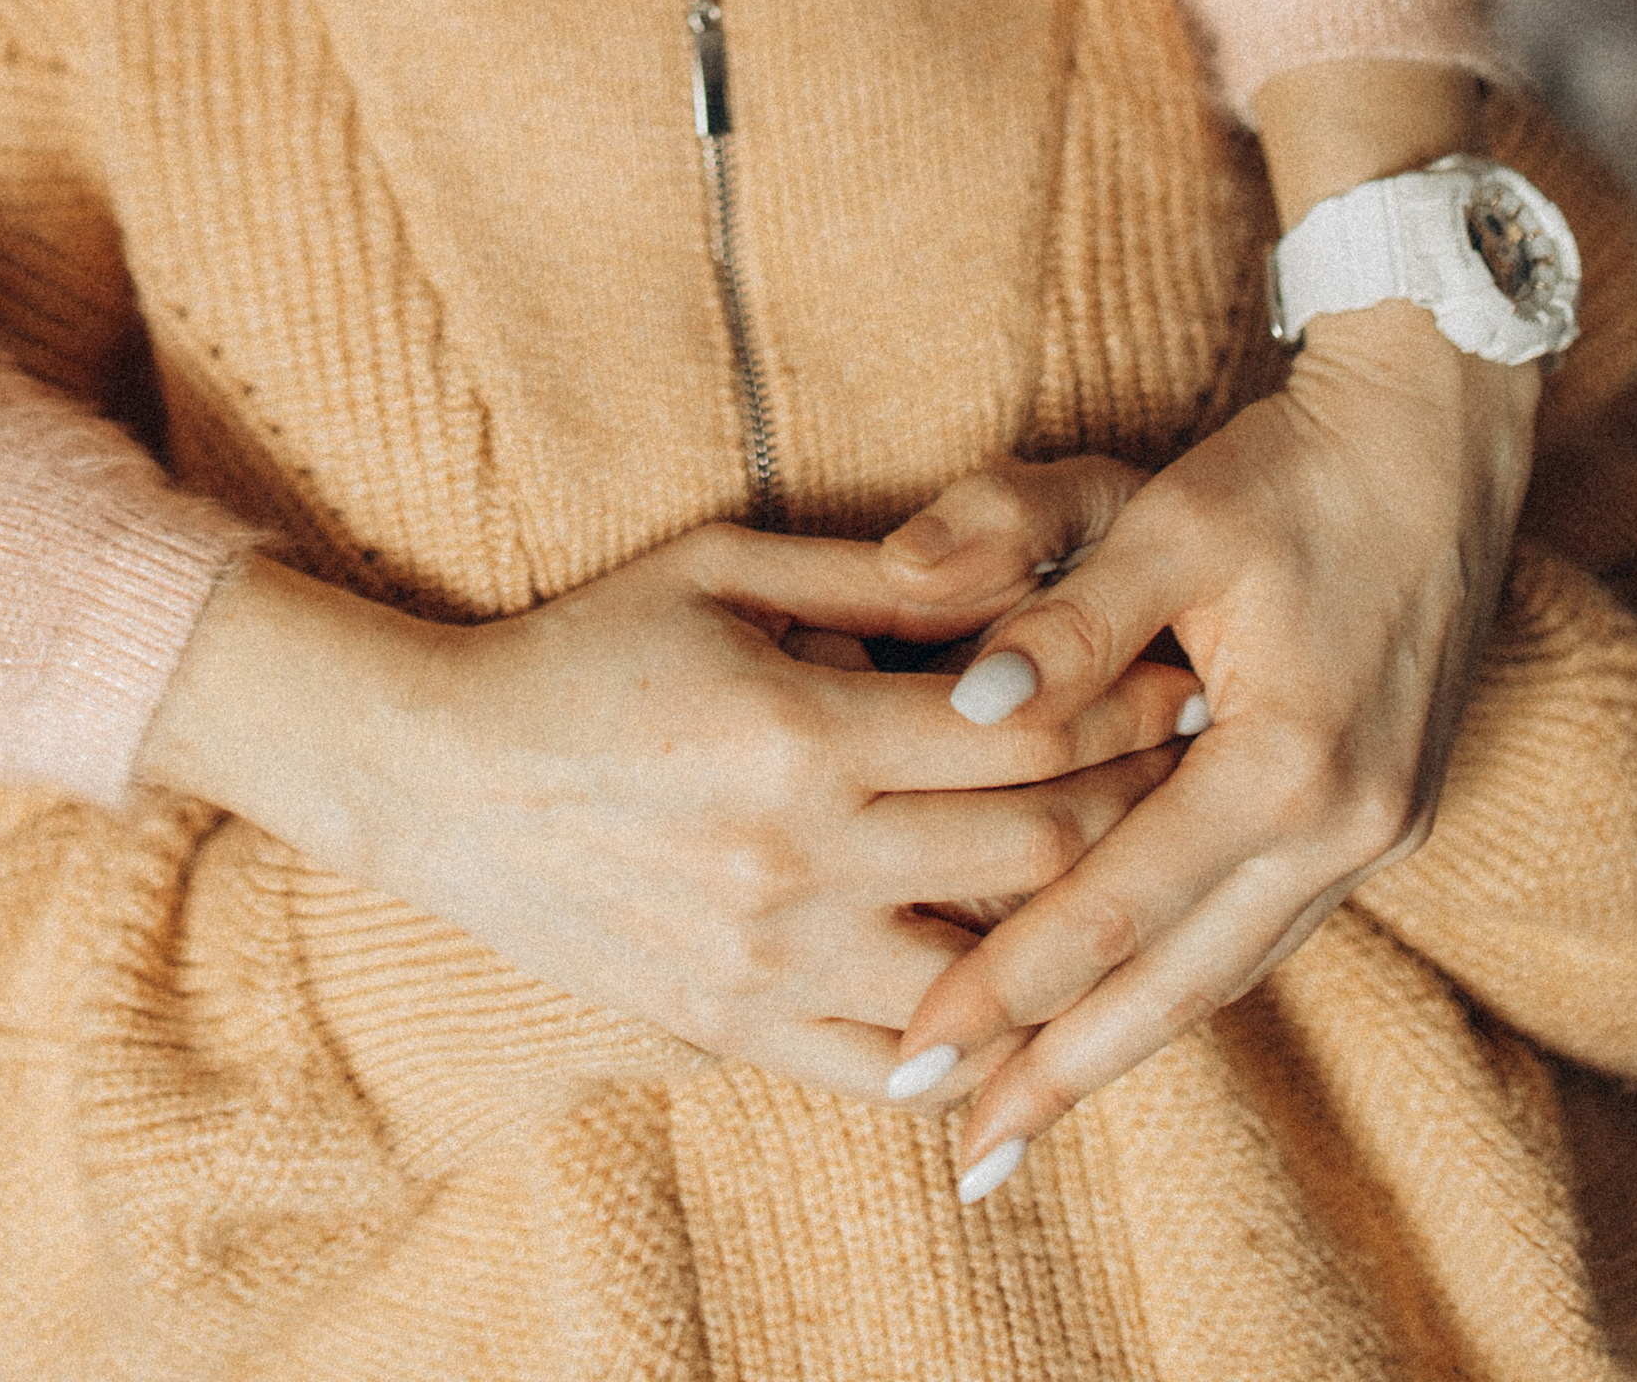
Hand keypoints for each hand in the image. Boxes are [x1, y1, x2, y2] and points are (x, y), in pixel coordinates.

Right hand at [135, 523, 1192, 1101]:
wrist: (442, 775)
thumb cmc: (590, 645)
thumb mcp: (718, 564)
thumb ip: (868, 571)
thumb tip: (1009, 567)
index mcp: (800, 729)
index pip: (1024, 730)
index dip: (1124, 703)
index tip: (1185, 673)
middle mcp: (800, 858)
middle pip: (1035, 857)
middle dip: (1137, 810)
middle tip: (1194, 775)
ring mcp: (771, 961)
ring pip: (984, 981)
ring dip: (1073, 938)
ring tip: (1130, 887)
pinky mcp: (738, 1027)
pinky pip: (894, 1073)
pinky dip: (972, 1048)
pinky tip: (1020, 1005)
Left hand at [879, 309, 1539, 1197]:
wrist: (1433, 446)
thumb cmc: (1285, 470)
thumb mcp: (1162, 513)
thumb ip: (1059, 609)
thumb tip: (958, 698)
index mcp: (1284, 757)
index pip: (1118, 904)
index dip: (1014, 982)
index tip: (920, 1050)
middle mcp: (1341, 823)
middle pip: (1180, 981)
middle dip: (1067, 1070)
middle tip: (964, 1154)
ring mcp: (1372, 833)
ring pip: (1226, 971)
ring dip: (1124, 1045)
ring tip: (1022, 1114)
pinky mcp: (1377, 822)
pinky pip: (1261, 931)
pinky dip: (1182, 981)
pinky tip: (1118, 1017)